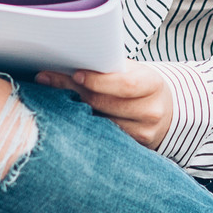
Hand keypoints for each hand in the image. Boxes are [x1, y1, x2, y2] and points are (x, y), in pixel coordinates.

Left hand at [36, 63, 172, 150]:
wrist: (165, 110)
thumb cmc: (141, 85)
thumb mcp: (133, 71)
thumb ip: (109, 68)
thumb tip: (68, 65)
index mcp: (153, 84)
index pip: (125, 84)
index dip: (98, 81)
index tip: (75, 74)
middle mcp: (151, 111)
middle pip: (105, 104)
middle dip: (74, 90)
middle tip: (48, 79)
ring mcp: (142, 132)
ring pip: (99, 122)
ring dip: (74, 109)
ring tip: (54, 96)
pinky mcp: (133, 147)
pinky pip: (102, 135)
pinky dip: (84, 124)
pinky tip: (70, 115)